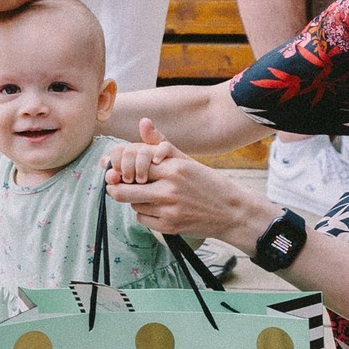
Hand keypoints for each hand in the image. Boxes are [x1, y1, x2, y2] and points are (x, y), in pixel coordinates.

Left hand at [103, 119, 268, 243]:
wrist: (233, 212)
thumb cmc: (209, 184)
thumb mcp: (187, 161)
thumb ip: (162, 144)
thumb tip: (143, 122)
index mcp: (173, 169)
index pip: (133, 165)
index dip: (122, 167)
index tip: (119, 170)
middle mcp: (169, 189)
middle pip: (124, 190)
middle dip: (116, 188)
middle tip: (115, 186)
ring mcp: (169, 210)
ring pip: (134, 205)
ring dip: (135, 201)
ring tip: (149, 196)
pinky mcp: (170, 226)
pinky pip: (143, 219)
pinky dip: (145, 214)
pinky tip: (158, 209)